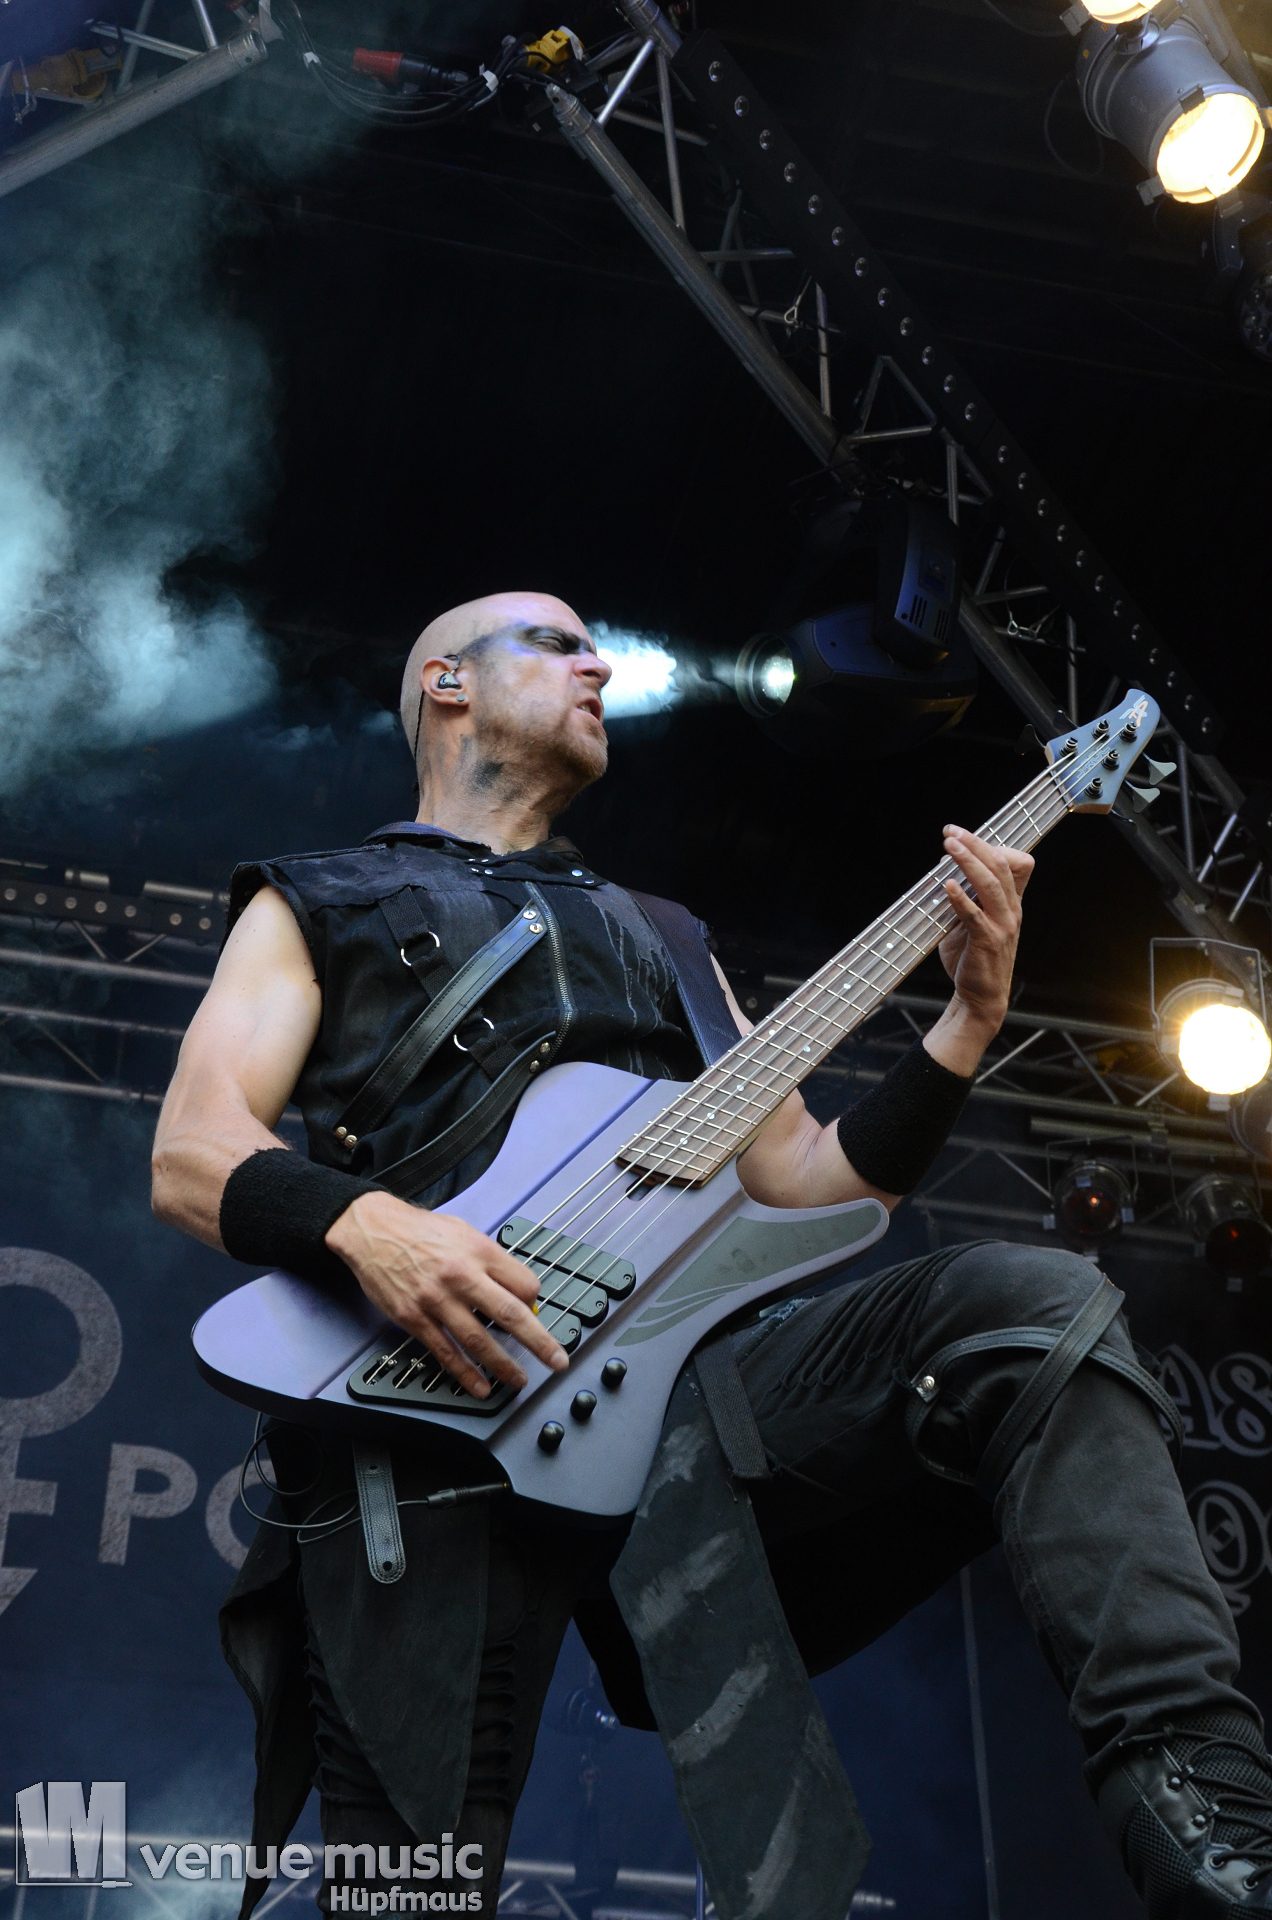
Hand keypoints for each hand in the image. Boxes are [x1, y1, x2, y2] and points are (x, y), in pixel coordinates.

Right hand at [325, 1190, 568, 1397]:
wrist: (374, 1231)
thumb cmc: (422, 1231)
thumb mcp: (464, 1232)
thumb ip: (491, 1260)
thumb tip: (518, 1291)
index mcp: (479, 1252)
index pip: (524, 1283)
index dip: (535, 1301)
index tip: (536, 1312)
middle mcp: (461, 1276)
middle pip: (509, 1314)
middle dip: (538, 1342)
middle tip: (557, 1361)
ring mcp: (436, 1300)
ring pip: (478, 1340)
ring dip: (503, 1365)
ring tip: (519, 1381)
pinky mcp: (414, 1318)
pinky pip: (444, 1351)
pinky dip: (464, 1373)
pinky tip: (480, 1387)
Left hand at [936, 825, 1033, 1036]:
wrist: (980, 997)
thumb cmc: (973, 959)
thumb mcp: (970, 923)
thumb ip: (963, 899)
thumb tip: (944, 874)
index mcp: (1010, 903)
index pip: (1016, 863)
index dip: (991, 845)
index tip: (963, 835)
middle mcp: (1011, 910)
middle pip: (1000, 865)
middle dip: (975, 843)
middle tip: (951, 831)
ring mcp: (1002, 925)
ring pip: (990, 884)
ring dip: (968, 861)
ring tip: (949, 847)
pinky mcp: (987, 941)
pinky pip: (975, 914)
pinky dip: (960, 897)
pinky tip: (947, 885)